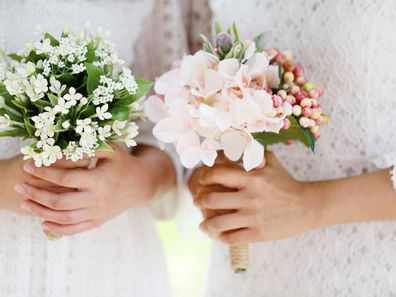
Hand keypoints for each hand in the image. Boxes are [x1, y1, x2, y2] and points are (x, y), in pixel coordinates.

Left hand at [15, 143, 171, 235]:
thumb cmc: (123, 163)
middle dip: (36, 194)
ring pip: (64, 217)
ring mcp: (97, 212)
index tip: (28, 166)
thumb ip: (90, 147)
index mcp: (99, 179)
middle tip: (19, 187)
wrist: (141, 185)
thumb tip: (64, 147)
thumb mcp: (111, 150)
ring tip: (25, 203)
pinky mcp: (98, 221)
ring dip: (41, 212)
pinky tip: (43, 223)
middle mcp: (97, 199)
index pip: (65, 178)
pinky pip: (75, 229)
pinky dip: (58, 229)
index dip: (44, 172)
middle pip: (60, 201)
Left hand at [193, 152, 320, 244]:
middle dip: (199, 201)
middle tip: (197, 201)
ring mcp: (253, 217)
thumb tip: (232, 146)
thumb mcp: (271, 163)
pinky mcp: (258, 234)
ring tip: (203, 224)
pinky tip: (216, 234)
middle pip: (212, 200)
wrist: (308, 206)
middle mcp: (249, 197)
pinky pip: (231, 238)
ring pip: (218, 223)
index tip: (201, 180)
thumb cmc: (286, 182)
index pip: (217, 175)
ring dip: (206, 224)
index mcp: (251, 178)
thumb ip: (251, 154)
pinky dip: (219, 237)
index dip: (204, 177)